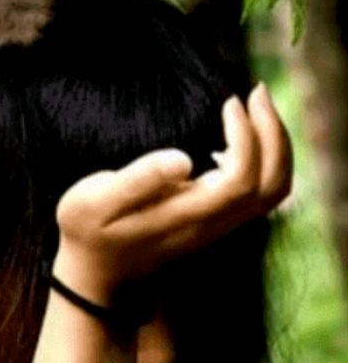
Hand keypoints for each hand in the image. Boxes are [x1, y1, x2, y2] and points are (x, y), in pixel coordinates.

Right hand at [51, 83, 291, 305]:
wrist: (94, 271)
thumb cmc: (87, 228)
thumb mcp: (95, 200)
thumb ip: (138, 180)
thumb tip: (184, 158)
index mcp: (187, 214)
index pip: (242, 178)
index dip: (246, 137)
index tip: (228, 101)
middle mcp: (212, 223)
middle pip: (272, 185)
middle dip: (274, 134)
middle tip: (256, 91)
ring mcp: (217, 226)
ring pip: (273, 191)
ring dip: (275, 145)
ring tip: (255, 106)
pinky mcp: (215, 222)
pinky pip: (260, 192)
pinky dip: (264, 158)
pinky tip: (236, 137)